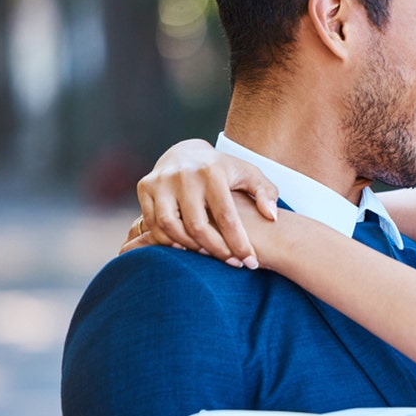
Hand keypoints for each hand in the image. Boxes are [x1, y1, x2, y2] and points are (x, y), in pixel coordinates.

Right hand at [132, 139, 278, 265]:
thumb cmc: (224, 170)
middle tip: (231, 263)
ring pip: (171, 227)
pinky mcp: (144, 187)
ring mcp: (161, 181)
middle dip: (216, 250)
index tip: (250, 262)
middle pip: (197, 226)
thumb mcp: (249, 175)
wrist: (187, 152)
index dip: (239, 243)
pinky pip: (152, 224)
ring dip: (190, 248)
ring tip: (208, 255)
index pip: (226, 216)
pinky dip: (168, 240)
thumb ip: (266, 193)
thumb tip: (271, 216)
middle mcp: (184, 175)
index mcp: (212, 172)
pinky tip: (186, 247)